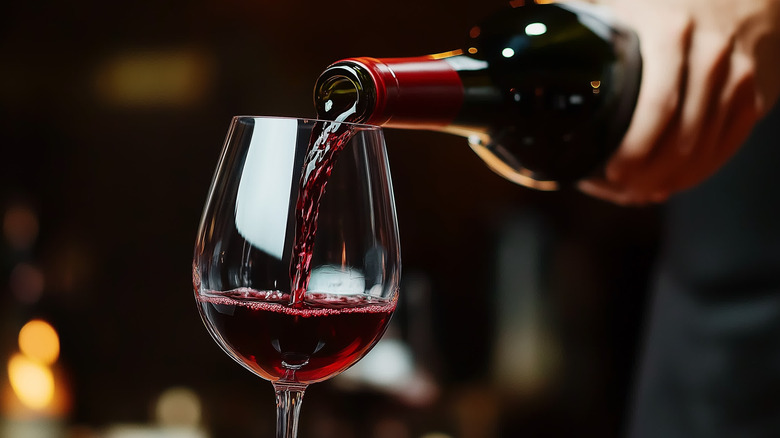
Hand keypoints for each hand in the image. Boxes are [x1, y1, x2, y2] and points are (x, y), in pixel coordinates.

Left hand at [576, 0, 779, 204]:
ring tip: (639, 193)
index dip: (632, 150)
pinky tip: (672, 182)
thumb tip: (528, 35)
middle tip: (619, 190)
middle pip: (680, 138)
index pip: (656, 108)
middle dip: (646, 175)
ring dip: (669, 180)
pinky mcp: (756, 95)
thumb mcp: (620, 1)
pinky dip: (698, 171)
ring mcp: (739, 77)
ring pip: (703, 148)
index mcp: (670, 33)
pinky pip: (727, 146)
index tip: (608, 172)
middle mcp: (710, 56)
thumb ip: (581, 20)